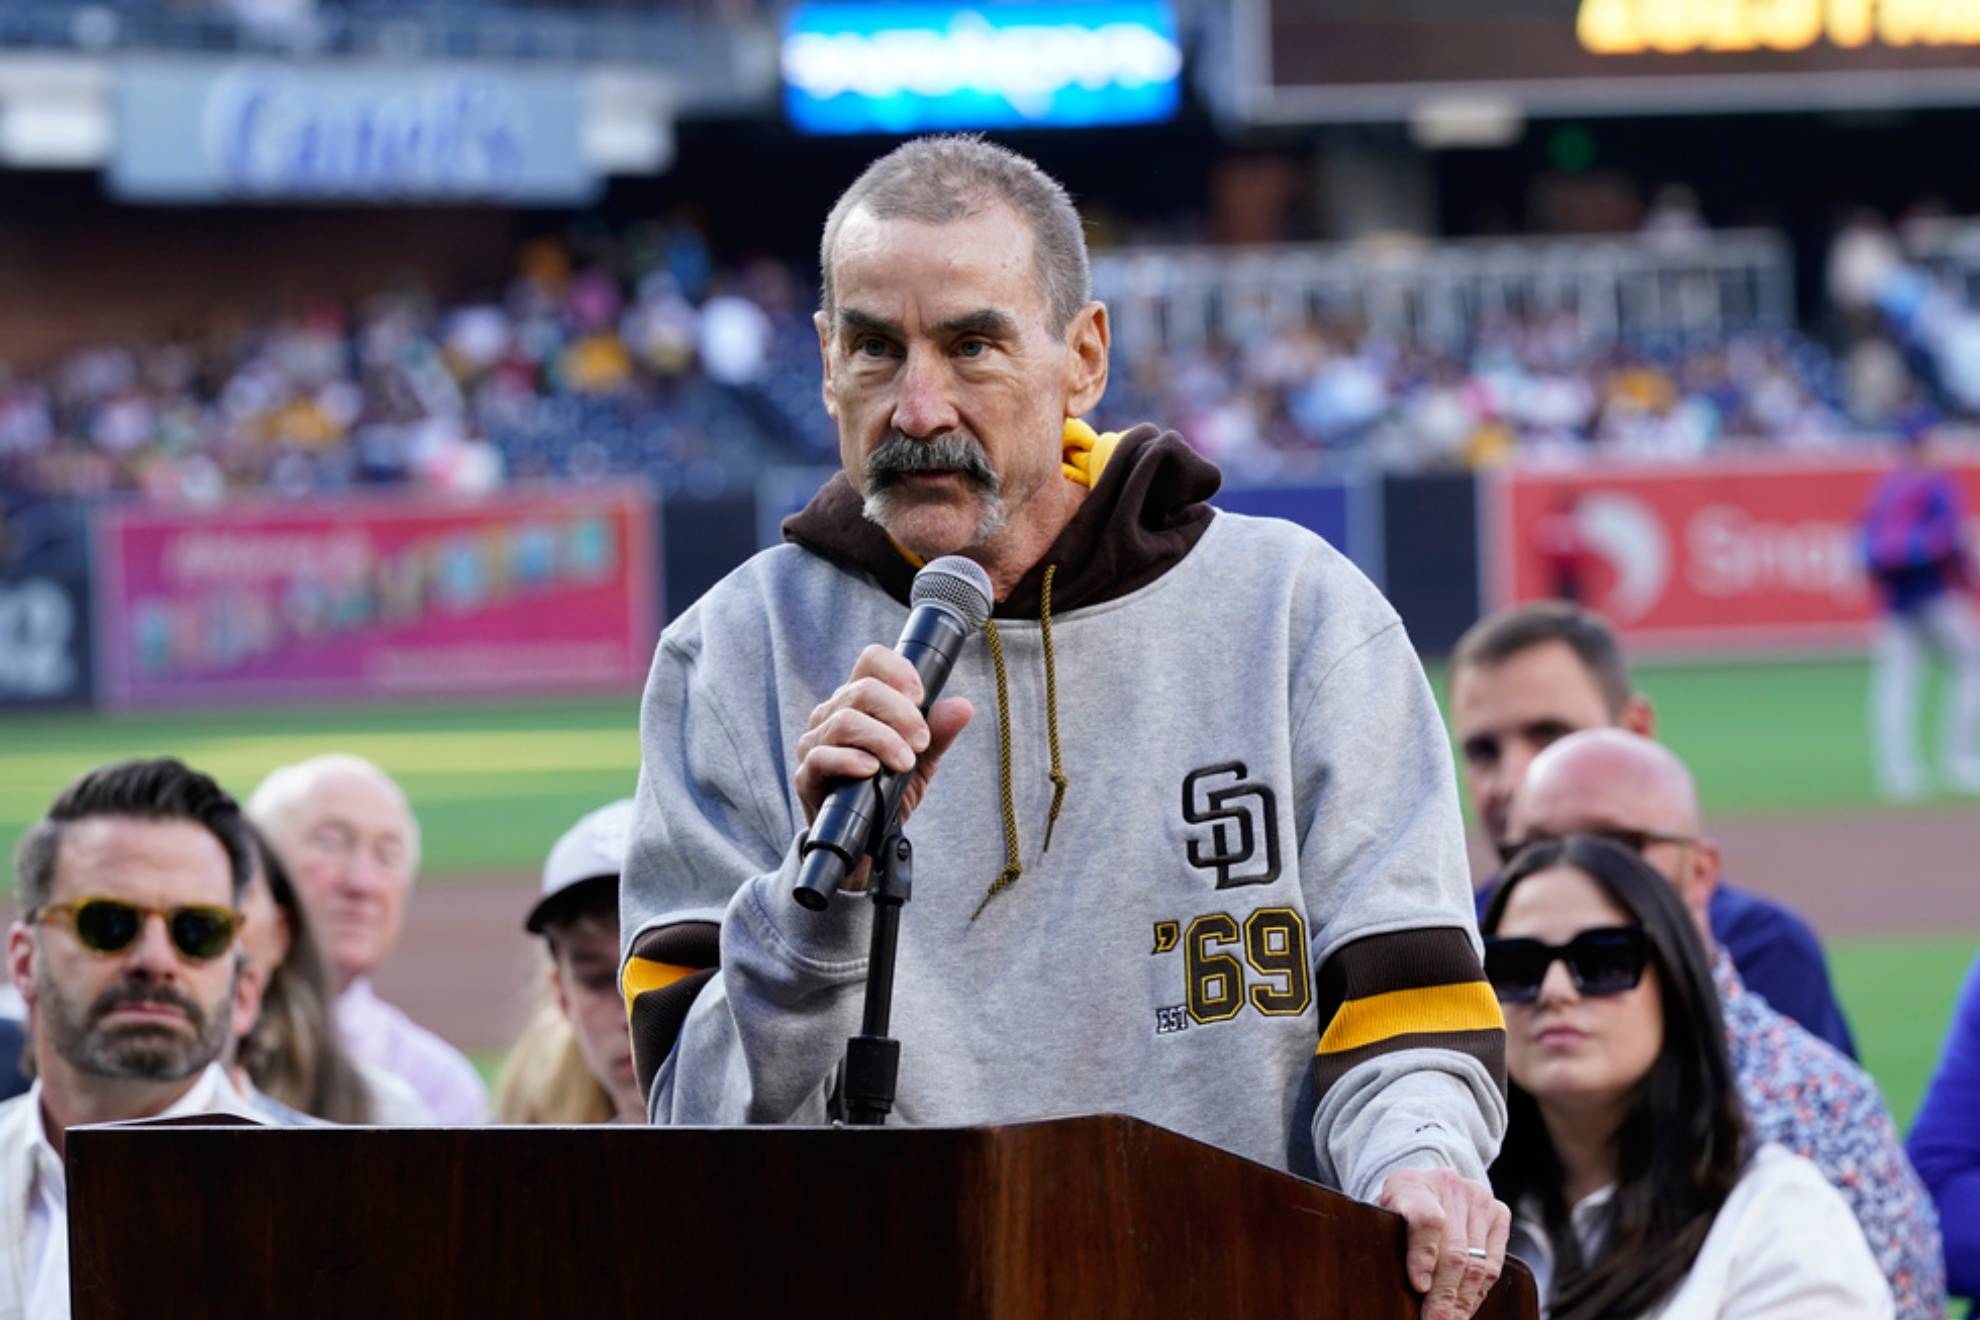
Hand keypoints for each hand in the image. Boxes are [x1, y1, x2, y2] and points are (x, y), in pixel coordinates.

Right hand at [794, 644, 972, 889]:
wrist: (867, 841)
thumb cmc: (889, 791)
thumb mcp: (922, 760)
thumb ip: (939, 733)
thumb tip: (963, 707)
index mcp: (859, 700)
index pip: (871, 660)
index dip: (898, 670)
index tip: (921, 697)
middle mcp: (832, 714)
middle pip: (862, 689)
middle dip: (901, 714)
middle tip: (921, 741)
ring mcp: (815, 743)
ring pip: (844, 721)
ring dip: (883, 739)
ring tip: (905, 762)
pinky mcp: (805, 776)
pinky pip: (821, 757)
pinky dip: (850, 760)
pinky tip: (872, 770)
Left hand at [1377, 1167, 1510, 1319]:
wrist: (1424, 1187)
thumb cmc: (1396, 1212)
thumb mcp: (1381, 1219)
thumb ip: (1387, 1242)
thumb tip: (1401, 1287)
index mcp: (1410, 1183)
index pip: (1425, 1219)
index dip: (1423, 1256)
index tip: (1419, 1287)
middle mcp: (1447, 1184)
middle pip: (1455, 1251)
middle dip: (1445, 1296)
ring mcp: (1477, 1197)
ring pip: (1477, 1262)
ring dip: (1463, 1300)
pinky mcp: (1498, 1211)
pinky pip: (1494, 1262)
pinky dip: (1479, 1291)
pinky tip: (1465, 1306)